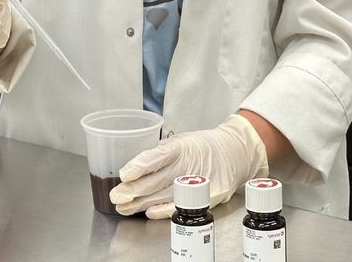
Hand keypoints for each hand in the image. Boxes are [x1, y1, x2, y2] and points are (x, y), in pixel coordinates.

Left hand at [109, 114, 268, 218]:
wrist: (235, 153)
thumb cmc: (204, 145)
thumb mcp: (182, 140)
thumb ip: (161, 153)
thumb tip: (136, 166)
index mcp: (183, 146)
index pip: (159, 156)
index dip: (141, 165)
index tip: (124, 174)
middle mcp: (190, 165)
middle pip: (158, 180)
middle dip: (134, 189)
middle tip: (116, 195)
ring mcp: (199, 183)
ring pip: (164, 195)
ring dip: (142, 202)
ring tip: (124, 206)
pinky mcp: (207, 198)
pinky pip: (181, 205)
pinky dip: (163, 210)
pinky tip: (149, 212)